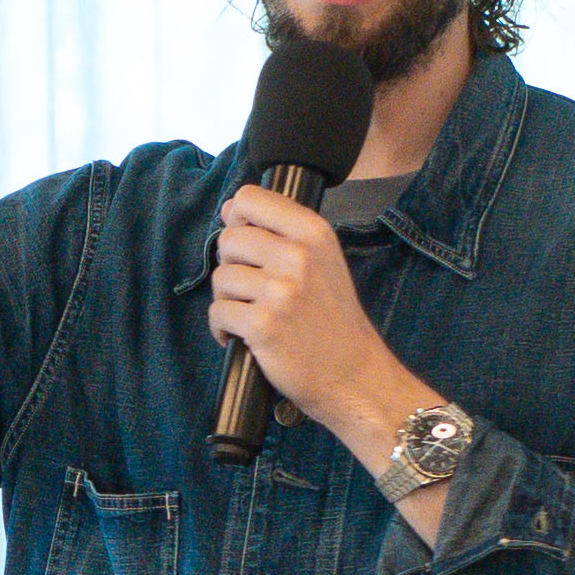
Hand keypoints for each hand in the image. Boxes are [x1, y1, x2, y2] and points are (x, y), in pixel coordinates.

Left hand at [208, 188, 410, 445]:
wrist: (355, 375)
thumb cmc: (334, 320)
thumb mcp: (322, 261)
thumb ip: (279, 231)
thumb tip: (230, 207)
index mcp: (314, 232)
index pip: (250, 198)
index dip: (237, 219)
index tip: (246, 245)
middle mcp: (299, 255)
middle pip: (229, 238)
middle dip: (231, 265)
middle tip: (251, 289)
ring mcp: (281, 291)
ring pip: (221, 277)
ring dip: (227, 300)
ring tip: (251, 315)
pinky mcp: (264, 325)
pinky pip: (218, 312)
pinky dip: (223, 329)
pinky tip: (244, 337)